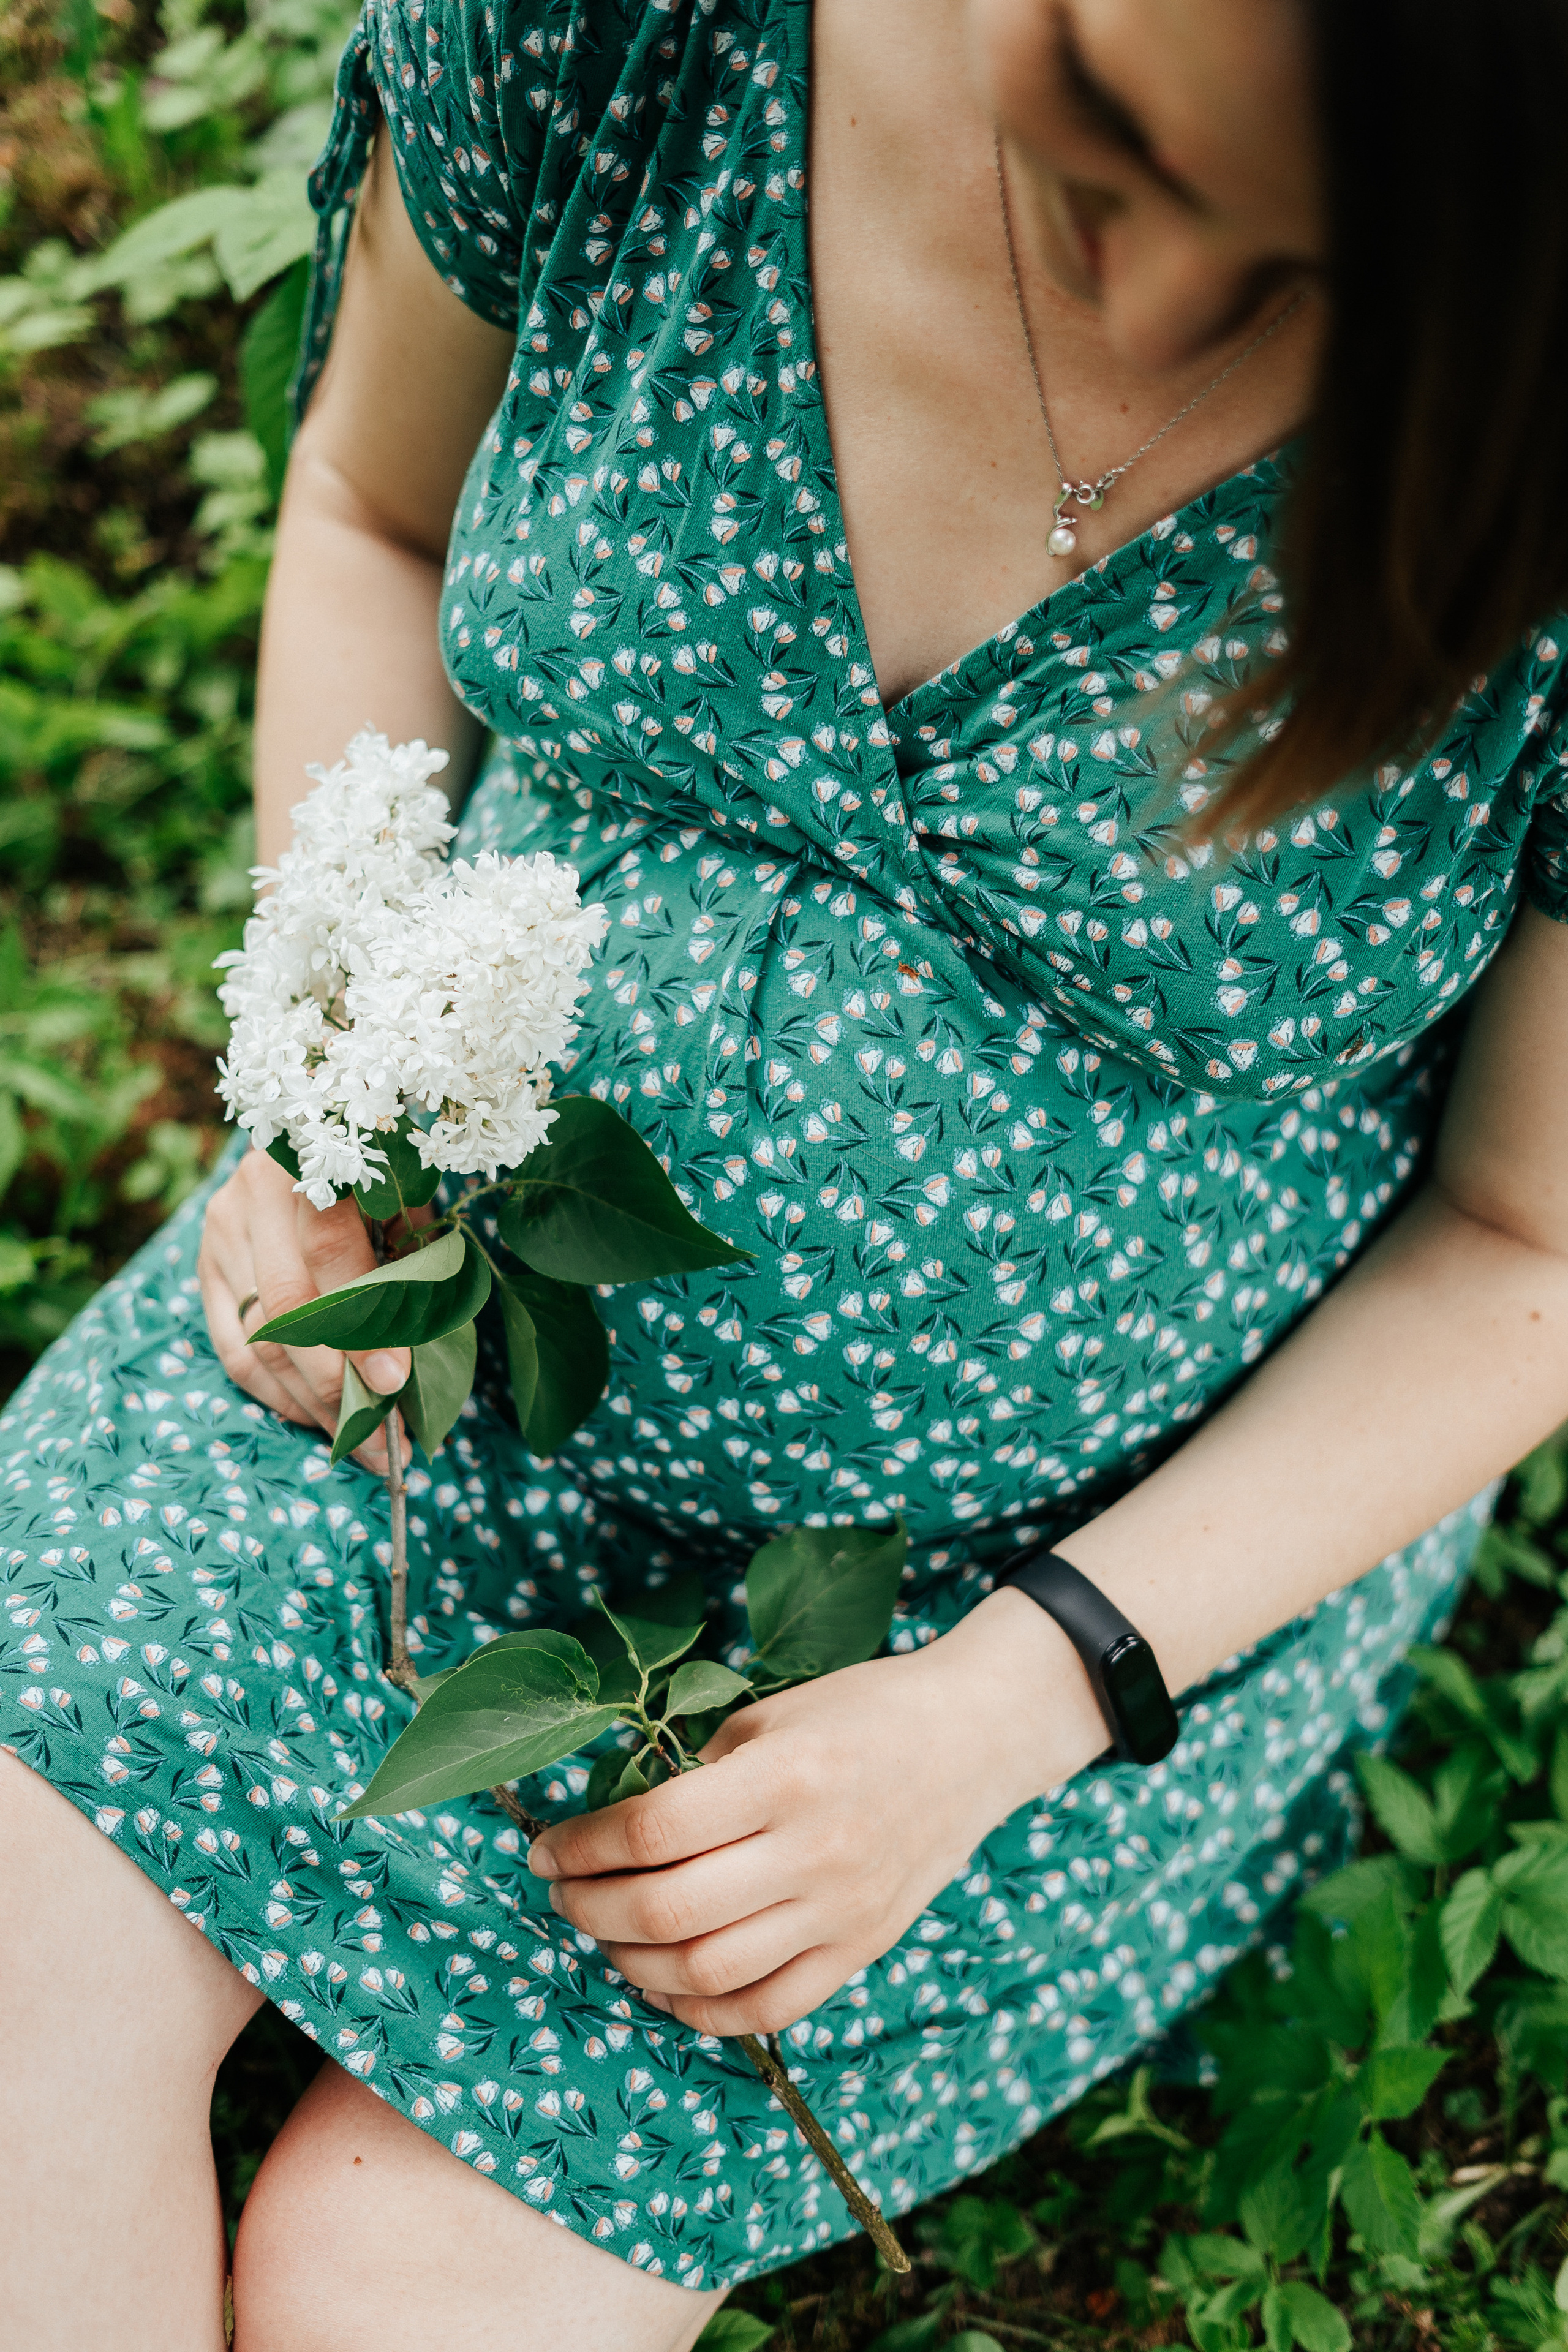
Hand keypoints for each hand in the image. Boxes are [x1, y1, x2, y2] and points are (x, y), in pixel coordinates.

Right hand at [197, 1144, 413, 1471]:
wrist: (305, 1123)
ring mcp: (221, 1231)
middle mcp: (254, 1196)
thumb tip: (424, 1346)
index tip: (395, 1382)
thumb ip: (413, 1251)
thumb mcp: (404, 1192)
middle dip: (337, 1385)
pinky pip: (232, 1347)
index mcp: (311, 1164)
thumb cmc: (372, 1165)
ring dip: (309, 1402)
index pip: (331, 1255)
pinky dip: (274, 1392)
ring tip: (355, 1442)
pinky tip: (312, 1416)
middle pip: (287, 1309)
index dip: (363, 1325)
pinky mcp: (205, 1264)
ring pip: (258, 1338)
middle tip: (379, 1438)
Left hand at [527, 1591, 1106, 2037]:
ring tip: (607, 1935)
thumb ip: (700, 1773)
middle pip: (668, 1911)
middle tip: (563, 1893)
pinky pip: (768, 2008)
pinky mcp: (863, 1949)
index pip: (653, 1830)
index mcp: (786, 1775)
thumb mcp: (773, 1713)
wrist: (976, 1739)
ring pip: (707, 1971)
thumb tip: (616, 1827)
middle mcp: (815, 1850)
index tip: (546, 1847)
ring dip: (632, 1964)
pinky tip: (665, 1982)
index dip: (581, 1845)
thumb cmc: (863, 1710)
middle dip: (590, 1909)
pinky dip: (701, 2010)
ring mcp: (843, 1910)